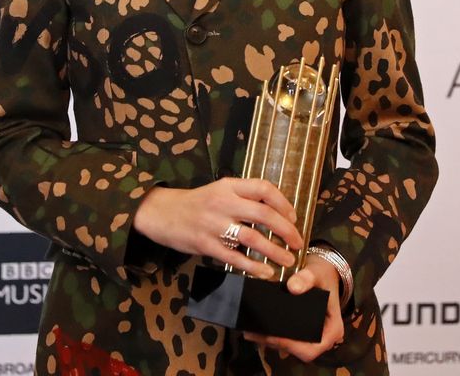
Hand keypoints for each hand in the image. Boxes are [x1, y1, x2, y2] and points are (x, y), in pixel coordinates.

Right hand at [132, 178, 303, 276]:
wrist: (161, 213)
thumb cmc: (195, 203)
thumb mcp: (218, 191)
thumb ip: (242, 197)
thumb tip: (275, 212)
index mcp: (228, 186)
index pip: (263, 188)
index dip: (284, 203)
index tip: (294, 217)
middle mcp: (223, 202)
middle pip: (263, 214)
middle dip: (286, 230)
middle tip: (297, 243)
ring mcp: (213, 224)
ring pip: (252, 237)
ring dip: (274, 251)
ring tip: (288, 260)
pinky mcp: (205, 244)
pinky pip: (234, 257)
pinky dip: (253, 266)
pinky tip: (265, 272)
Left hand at [242, 254, 344, 362]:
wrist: (320, 270)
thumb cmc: (322, 274)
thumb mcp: (317, 272)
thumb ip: (307, 277)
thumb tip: (292, 287)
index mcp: (332, 330)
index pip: (312, 349)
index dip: (292, 346)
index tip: (273, 335)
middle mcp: (322, 338)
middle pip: (297, 350)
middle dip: (275, 344)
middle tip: (254, 333)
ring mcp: (310, 336)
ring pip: (289, 347)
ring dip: (268, 341)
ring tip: (249, 331)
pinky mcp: (299, 332)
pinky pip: (285, 339)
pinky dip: (270, 335)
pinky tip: (254, 327)